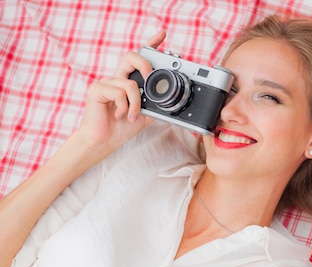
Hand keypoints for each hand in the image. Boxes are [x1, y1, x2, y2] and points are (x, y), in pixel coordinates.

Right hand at [71, 31, 166, 159]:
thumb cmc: (122, 127)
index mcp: (128, 81)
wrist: (104, 140)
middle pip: (131, 57)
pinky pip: (119, 92)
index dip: (151, 44)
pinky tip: (119, 115)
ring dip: (136, 104)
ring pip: (130, 83)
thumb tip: (170, 101)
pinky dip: (125, 107)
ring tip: (131, 115)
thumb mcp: (145, 115)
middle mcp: (117, 78)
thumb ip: (155, 105)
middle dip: (145, 65)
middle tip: (150, 80)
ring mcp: (106, 82)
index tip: (163, 35)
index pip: (139, 58)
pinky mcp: (96, 89)